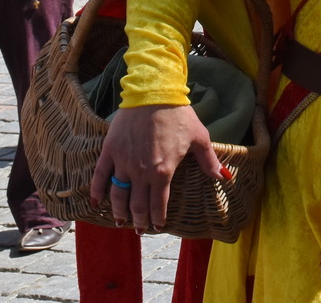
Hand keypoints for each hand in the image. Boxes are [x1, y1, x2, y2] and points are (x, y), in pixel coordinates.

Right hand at [91, 104, 225, 231]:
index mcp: (163, 172)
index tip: (158, 225)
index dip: (158, 218)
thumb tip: (224, 178)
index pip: (159, 204)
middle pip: (137, 205)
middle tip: (140, 229)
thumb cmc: (179, 114)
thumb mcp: (199, 137)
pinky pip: (100, 175)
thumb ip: (209, 161)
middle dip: (139, 220)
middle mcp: (141, 172)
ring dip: (119, 211)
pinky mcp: (110, 150)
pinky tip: (96, 202)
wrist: (154, 92)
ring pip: (118, 195)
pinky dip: (97, 191)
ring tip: (121, 220)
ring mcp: (124, 162)